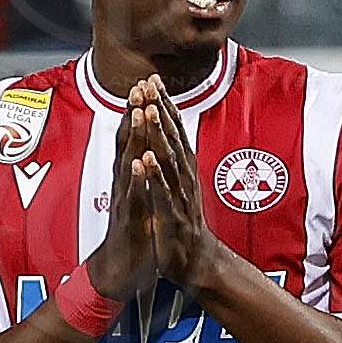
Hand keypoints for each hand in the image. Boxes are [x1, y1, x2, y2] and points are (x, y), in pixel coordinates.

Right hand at [89, 86, 164, 306]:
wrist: (119, 272)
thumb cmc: (131, 235)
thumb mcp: (138, 198)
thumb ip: (138, 175)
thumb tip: (143, 151)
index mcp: (129, 178)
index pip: (132, 139)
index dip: (138, 113)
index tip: (144, 86)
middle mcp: (124, 184)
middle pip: (127, 144)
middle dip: (133, 115)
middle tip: (138, 87)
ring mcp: (125, 201)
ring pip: (127, 164)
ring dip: (133, 139)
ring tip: (138, 113)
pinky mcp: (128, 221)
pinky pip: (132, 197)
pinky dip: (135, 180)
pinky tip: (138, 164)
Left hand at [130, 78, 215, 285]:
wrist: (195, 262)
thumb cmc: (183, 223)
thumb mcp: (180, 186)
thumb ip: (174, 160)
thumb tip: (168, 132)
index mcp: (184, 171)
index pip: (175, 132)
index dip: (165, 106)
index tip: (154, 80)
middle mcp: (185, 179)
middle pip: (173, 139)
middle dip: (161, 111)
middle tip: (150, 84)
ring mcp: (179, 198)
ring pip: (169, 162)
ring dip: (159, 136)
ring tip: (148, 111)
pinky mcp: (172, 218)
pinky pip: (162, 194)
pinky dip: (155, 176)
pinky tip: (146, 159)